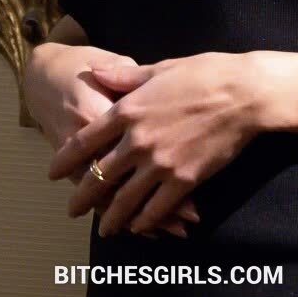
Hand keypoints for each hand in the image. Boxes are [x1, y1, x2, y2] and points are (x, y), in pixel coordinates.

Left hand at [25, 42, 198, 238]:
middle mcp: (137, 141)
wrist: (244, 94)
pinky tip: (138, 227)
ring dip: (110, 218)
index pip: (84, 141)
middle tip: (72, 211)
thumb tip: (96, 72)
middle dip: (82, 197)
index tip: (53, 173)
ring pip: (123, 200)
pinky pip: (155, 209)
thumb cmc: (205, 73)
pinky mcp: (183, 180)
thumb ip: (124, 77)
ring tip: (104, 228)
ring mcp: (159, 164)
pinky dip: (144, 221)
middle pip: (98, 176)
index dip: (65, 159)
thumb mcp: (160, 68)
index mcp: (128, 109)